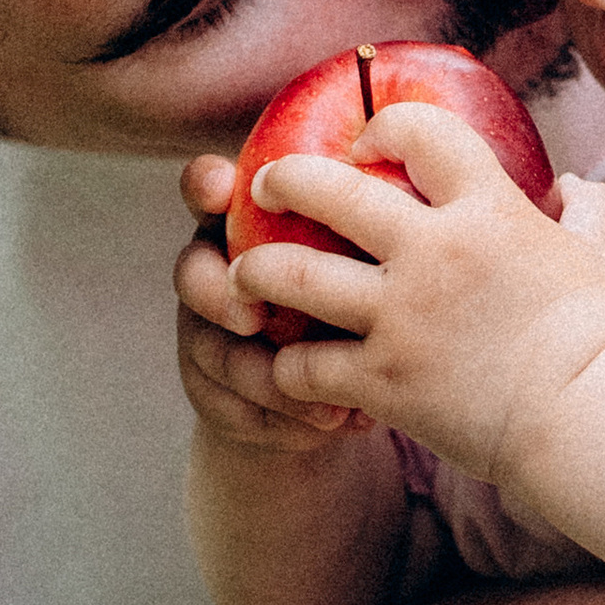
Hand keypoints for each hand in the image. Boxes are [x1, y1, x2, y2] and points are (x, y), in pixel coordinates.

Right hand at [173, 154, 357, 444]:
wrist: (345, 381)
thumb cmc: (368, 290)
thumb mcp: (371, 253)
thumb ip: (369, 224)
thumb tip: (413, 193)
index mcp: (248, 220)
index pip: (206, 187)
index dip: (205, 183)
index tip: (224, 188)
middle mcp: (219, 269)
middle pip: (192, 272)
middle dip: (219, 296)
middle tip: (254, 320)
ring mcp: (208, 332)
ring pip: (215, 351)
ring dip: (270, 378)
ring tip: (336, 402)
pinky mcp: (213, 391)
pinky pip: (233, 407)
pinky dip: (286, 418)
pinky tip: (336, 420)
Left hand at [232, 107, 604, 477]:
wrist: (588, 418)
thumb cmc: (597, 334)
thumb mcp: (601, 254)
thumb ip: (589, 208)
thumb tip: (575, 186)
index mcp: (487, 208)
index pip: (419, 131)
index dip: (383, 124)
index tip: (366, 141)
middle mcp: (433, 250)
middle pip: (328, 190)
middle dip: (283, 180)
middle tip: (266, 186)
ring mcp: (401, 316)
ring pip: (293, 274)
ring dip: (257, 268)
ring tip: (245, 271)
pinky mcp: (383, 378)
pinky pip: (304, 364)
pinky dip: (287, 366)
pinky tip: (288, 366)